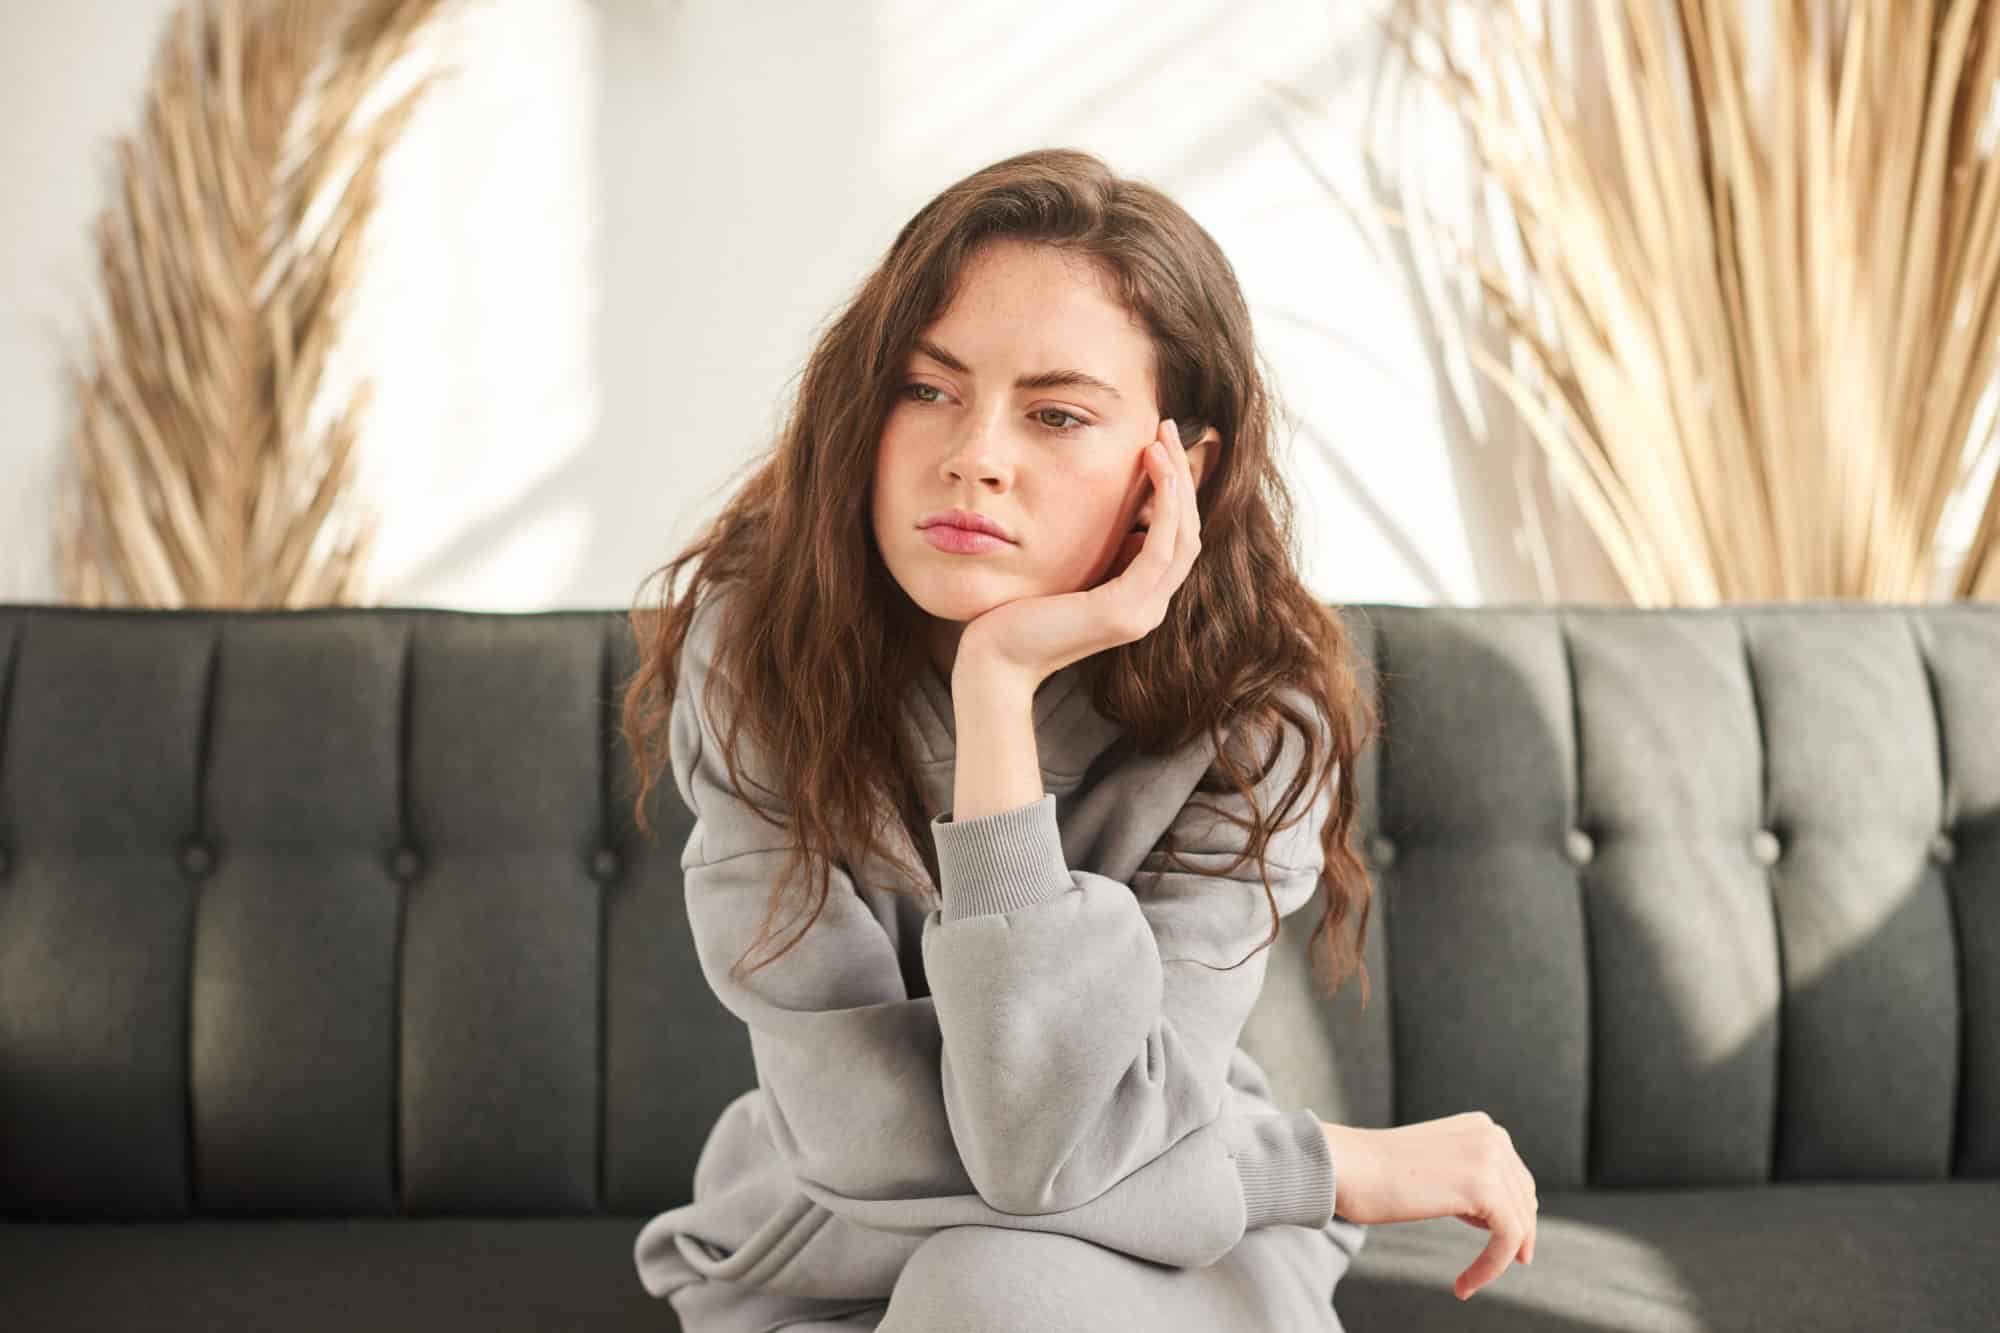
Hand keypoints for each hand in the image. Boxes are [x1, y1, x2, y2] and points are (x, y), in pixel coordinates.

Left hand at [954, 418, 1200, 689]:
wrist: (995, 661)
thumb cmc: (1019, 614)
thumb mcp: (1070, 572)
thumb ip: (1103, 553)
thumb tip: (1125, 518)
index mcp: (1140, 599)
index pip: (1177, 538)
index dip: (1178, 489)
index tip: (1162, 444)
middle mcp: (1150, 608)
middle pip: (1189, 532)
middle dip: (1184, 476)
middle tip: (1170, 428)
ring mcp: (1142, 613)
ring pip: (1183, 536)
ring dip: (1178, 482)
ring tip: (1162, 439)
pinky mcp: (1123, 610)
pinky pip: (1160, 549)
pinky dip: (1165, 507)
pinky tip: (1157, 470)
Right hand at [1321, 1113, 1538, 1300]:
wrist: (1346, 1166)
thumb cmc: (1374, 1173)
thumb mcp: (1433, 1165)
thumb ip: (1465, 1176)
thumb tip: (1491, 1214)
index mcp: (1481, 1126)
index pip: (1516, 1177)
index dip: (1515, 1215)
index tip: (1506, 1248)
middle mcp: (1492, 1135)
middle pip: (1524, 1199)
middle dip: (1516, 1237)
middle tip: (1496, 1267)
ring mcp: (1491, 1158)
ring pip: (1519, 1223)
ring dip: (1497, 1259)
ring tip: (1467, 1282)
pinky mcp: (1485, 1188)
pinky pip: (1507, 1238)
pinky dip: (1490, 1267)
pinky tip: (1463, 1285)